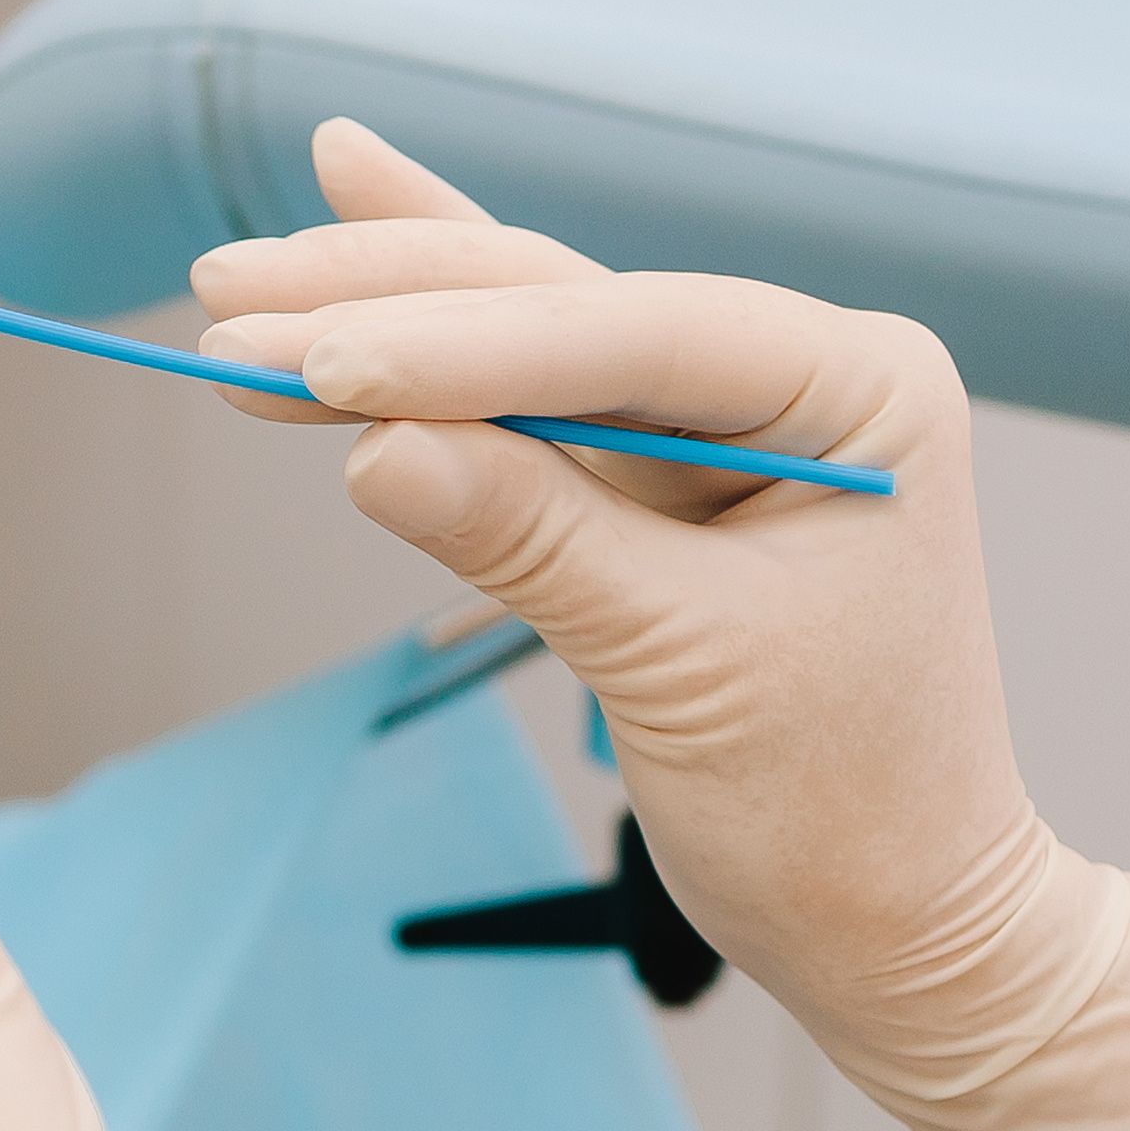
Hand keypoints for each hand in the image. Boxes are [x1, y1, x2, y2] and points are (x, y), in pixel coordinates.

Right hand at [188, 119, 1024, 1039]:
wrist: (897, 922)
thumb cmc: (840, 807)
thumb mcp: (684, 669)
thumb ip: (537, 542)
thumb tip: (373, 448)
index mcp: (855, 388)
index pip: (633, 333)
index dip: (464, 344)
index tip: (319, 363)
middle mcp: (794, 370)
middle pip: (562, 307)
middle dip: (392, 305)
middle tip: (232, 296)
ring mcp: (722, 416)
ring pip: (525, 338)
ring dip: (378, 318)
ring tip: (236, 287)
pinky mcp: (658, 474)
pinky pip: (529, 394)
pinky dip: (435, 342)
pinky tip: (362, 208)